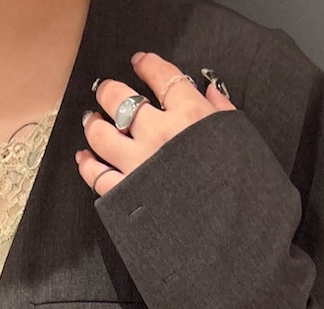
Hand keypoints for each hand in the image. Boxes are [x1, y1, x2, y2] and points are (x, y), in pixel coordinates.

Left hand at [75, 52, 236, 197]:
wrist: (228, 232)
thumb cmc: (238, 187)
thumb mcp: (239, 140)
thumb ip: (221, 112)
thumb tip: (209, 91)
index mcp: (190, 116)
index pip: (162, 77)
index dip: (147, 65)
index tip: (139, 62)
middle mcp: (159, 135)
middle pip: (121, 99)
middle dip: (109, 90)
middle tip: (105, 90)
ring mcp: (138, 164)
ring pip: (101, 134)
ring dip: (93, 124)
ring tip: (91, 120)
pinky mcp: (126, 194)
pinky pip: (97, 175)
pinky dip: (87, 165)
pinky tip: (84, 158)